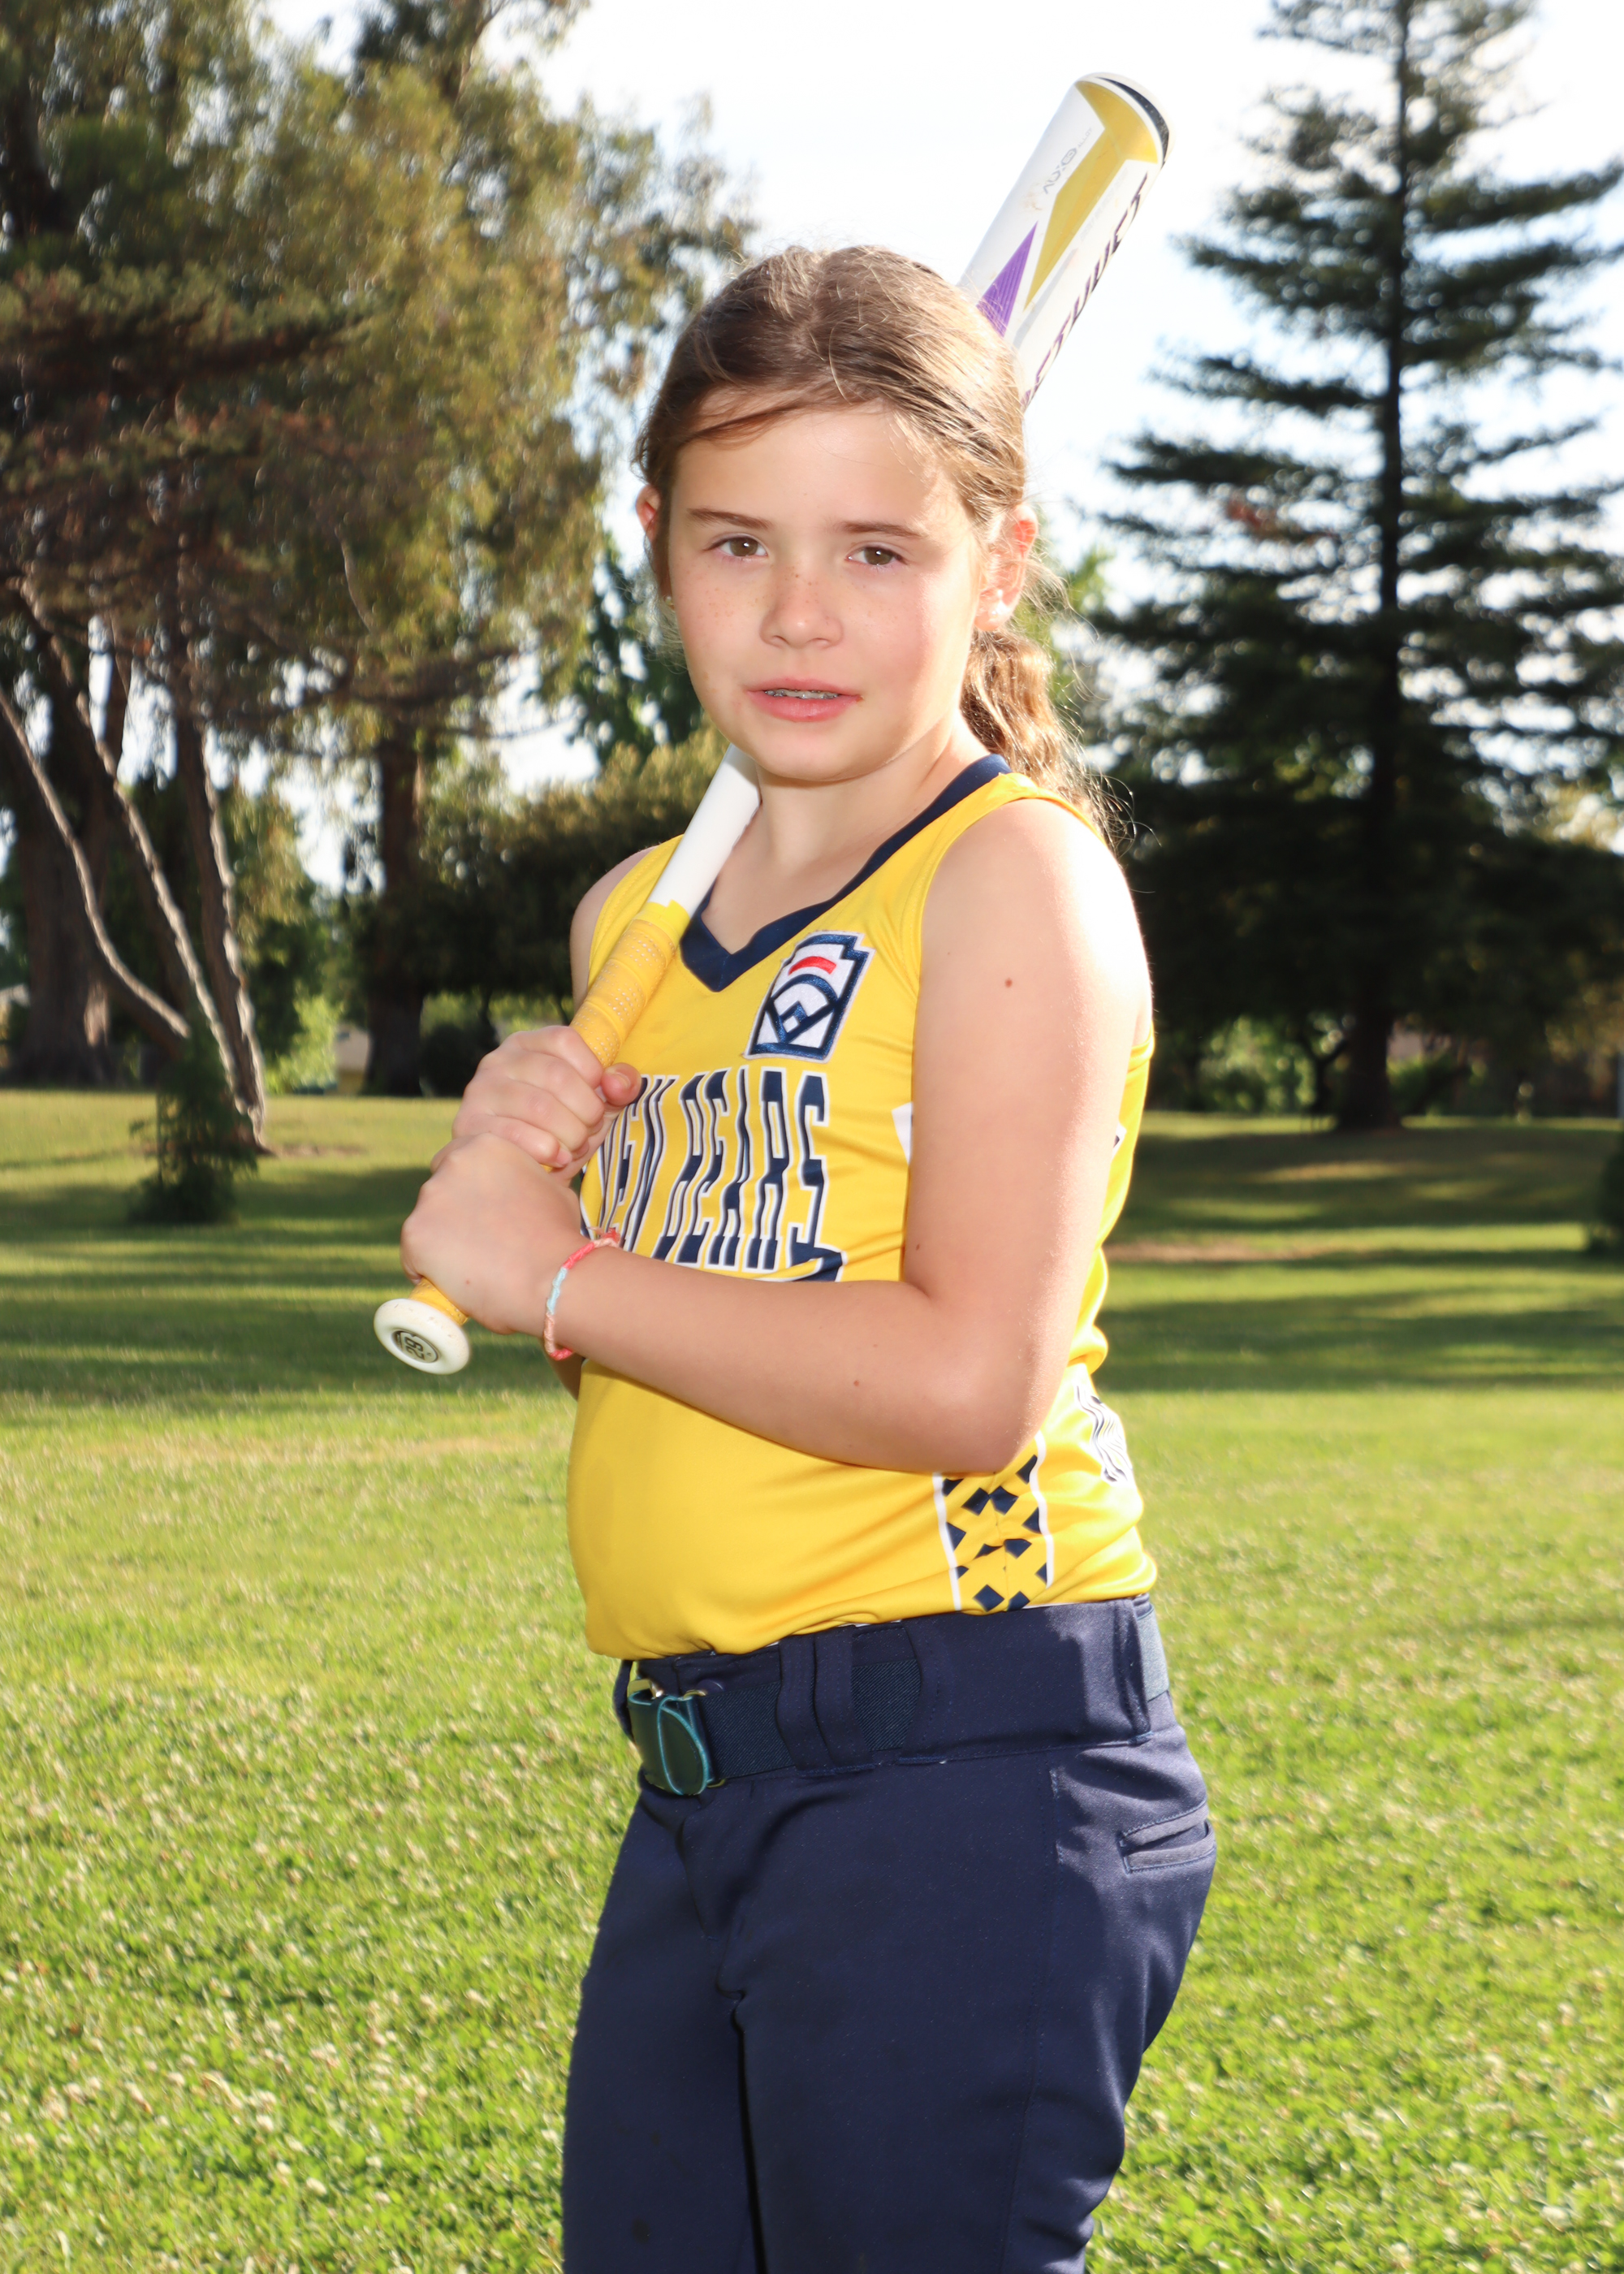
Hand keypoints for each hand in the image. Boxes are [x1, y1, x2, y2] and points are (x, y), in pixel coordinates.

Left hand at [400, 1131, 584, 1337]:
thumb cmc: (558, 1239)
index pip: (457, 1162)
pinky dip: (429, 1271)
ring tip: (474, 1268)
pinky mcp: (414, 1235)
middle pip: (439, 1192)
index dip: (468, 1192)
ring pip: (425, 1224)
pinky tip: (457, 1283)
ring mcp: (430, 1199)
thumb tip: (512, 1196)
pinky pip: (413, 1257)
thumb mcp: (549, 1190)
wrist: (553, 1278)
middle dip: (452, 1215)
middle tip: (479, 1244)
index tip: (480, 1214)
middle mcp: (452, 1164)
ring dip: (442, 1244)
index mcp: (485, 1146)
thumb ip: (520, 1182)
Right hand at [449, 1025, 640, 1173]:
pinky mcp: (469, 1125)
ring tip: (576, 1146)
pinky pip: (514, 1134)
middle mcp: (498, 1061)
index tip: (600, 1097)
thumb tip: (618, 1083)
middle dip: (586, 1110)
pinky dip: (546, 1149)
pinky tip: (558, 1158)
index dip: (592, 1071)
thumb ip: (619, 1085)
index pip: (565, 1040)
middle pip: (555, 1074)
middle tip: (591, 1130)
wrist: (524, 1172)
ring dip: (569, 1133)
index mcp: (528, 1044)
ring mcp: (480, 1092)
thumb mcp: (597, 1103)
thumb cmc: (563, 1128)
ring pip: (538, 1106)